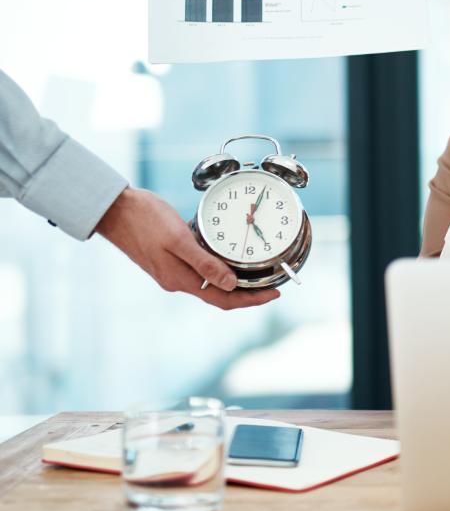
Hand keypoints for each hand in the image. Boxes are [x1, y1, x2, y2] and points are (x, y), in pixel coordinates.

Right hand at [96, 188, 278, 309]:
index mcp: (180, 280)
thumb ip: (205, 262)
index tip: (274, 294)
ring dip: (233, 283)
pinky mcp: (167, 261)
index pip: (224, 299)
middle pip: (219, 295)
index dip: (251, 300)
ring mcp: (171, 272)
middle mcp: (176, 281)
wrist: (114, 210)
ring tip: (255, 275)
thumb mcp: (179, 239)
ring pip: (210, 284)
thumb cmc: (145, 219)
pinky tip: (227, 260)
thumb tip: (231, 285)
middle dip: (247, 294)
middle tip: (271, 286)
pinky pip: (199, 272)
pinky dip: (217, 270)